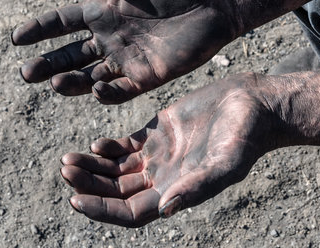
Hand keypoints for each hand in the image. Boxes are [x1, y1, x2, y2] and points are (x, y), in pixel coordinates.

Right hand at [12, 0, 236, 103]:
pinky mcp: (148, 76)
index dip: (40, 30)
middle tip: (27, 74)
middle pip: (71, 55)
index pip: (62, 23)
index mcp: (103, 11)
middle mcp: (111, 38)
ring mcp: (128, 59)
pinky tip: (95, 89)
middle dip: (48, 64)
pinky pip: (122, 90)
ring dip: (71, 82)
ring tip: (53, 83)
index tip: (16, 39)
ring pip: (90, 75)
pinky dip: (107, 93)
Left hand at [59, 73, 273, 226]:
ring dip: (91, 167)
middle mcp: (163, 178)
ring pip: (115, 169)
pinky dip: (108, 147)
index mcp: (175, 192)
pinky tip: (96, 144)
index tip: (75, 200)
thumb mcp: (226, 164)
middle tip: (65, 170)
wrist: (254, 107)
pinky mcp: (158, 132)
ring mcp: (159, 155)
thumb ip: (197, 186)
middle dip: (88, 185)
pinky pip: (125, 146)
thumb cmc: (246, 138)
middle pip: (116, 192)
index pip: (130, 213)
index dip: (102, 211)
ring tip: (67, 159)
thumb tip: (165, 210)